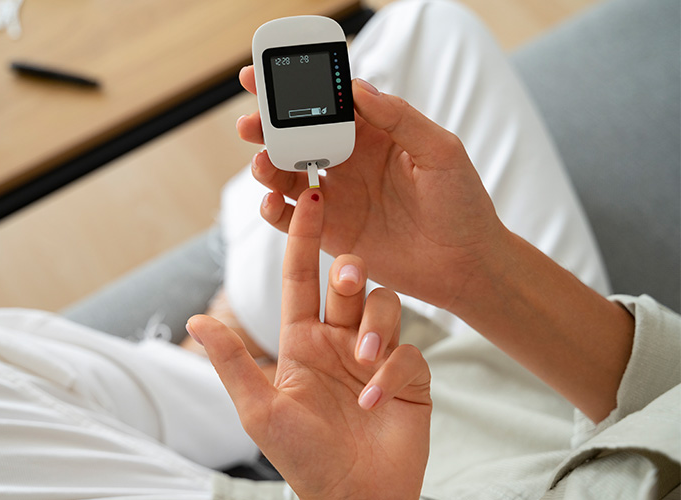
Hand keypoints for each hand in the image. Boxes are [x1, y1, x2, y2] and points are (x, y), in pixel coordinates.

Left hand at [187, 189, 430, 498]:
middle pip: (350, 283)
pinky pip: (408, 353)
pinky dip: (392, 371)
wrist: (352, 498)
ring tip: (363, 360)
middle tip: (346, 277)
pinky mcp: (409, 378)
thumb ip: (233, 362)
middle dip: (349, 271)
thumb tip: (195, 321)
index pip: (301, 278)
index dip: (303, 239)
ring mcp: (376, 357)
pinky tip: (375, 399)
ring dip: (375, 324)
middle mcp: (340, 341)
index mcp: (302, 340)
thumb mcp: (260, 409)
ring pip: (384, 306)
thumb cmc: (301, 458)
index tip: (311, 198)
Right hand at [237, 67, 504, 309]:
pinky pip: (289, 218)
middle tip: (249, 124)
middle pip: (297, 137)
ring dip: (267, 166)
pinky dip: (272, 207)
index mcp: (373, 134)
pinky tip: (271, 200)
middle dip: (268, 127)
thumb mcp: (441, 152)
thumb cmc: (462, 204)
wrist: (465, 265)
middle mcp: (348, 162)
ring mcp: (336, 197)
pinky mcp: (329, 232)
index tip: (266, 77)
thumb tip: (358, 88)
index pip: (328, 104)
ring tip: (262, 163)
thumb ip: (400, 119)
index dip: (296, 90)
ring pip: (286, 175)